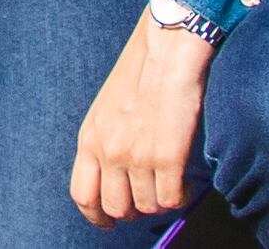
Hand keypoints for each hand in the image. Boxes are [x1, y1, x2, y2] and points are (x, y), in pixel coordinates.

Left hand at [68, 17, 211, 227]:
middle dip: (134, 210)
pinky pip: (171, 199)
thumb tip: (120, 177)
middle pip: (116, 208)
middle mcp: (109, 151)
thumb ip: (108, 140)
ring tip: (171, 183)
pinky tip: (185, 183)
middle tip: (149, 198)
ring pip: (147, 207)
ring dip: (161, 201)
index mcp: (90, 137)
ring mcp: (137, 156)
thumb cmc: (143, 71)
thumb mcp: (109, 107)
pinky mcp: (167, 157)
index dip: (96, 216)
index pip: (82, 195)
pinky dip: (180, 197)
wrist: (168, 48)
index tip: (109, 221)